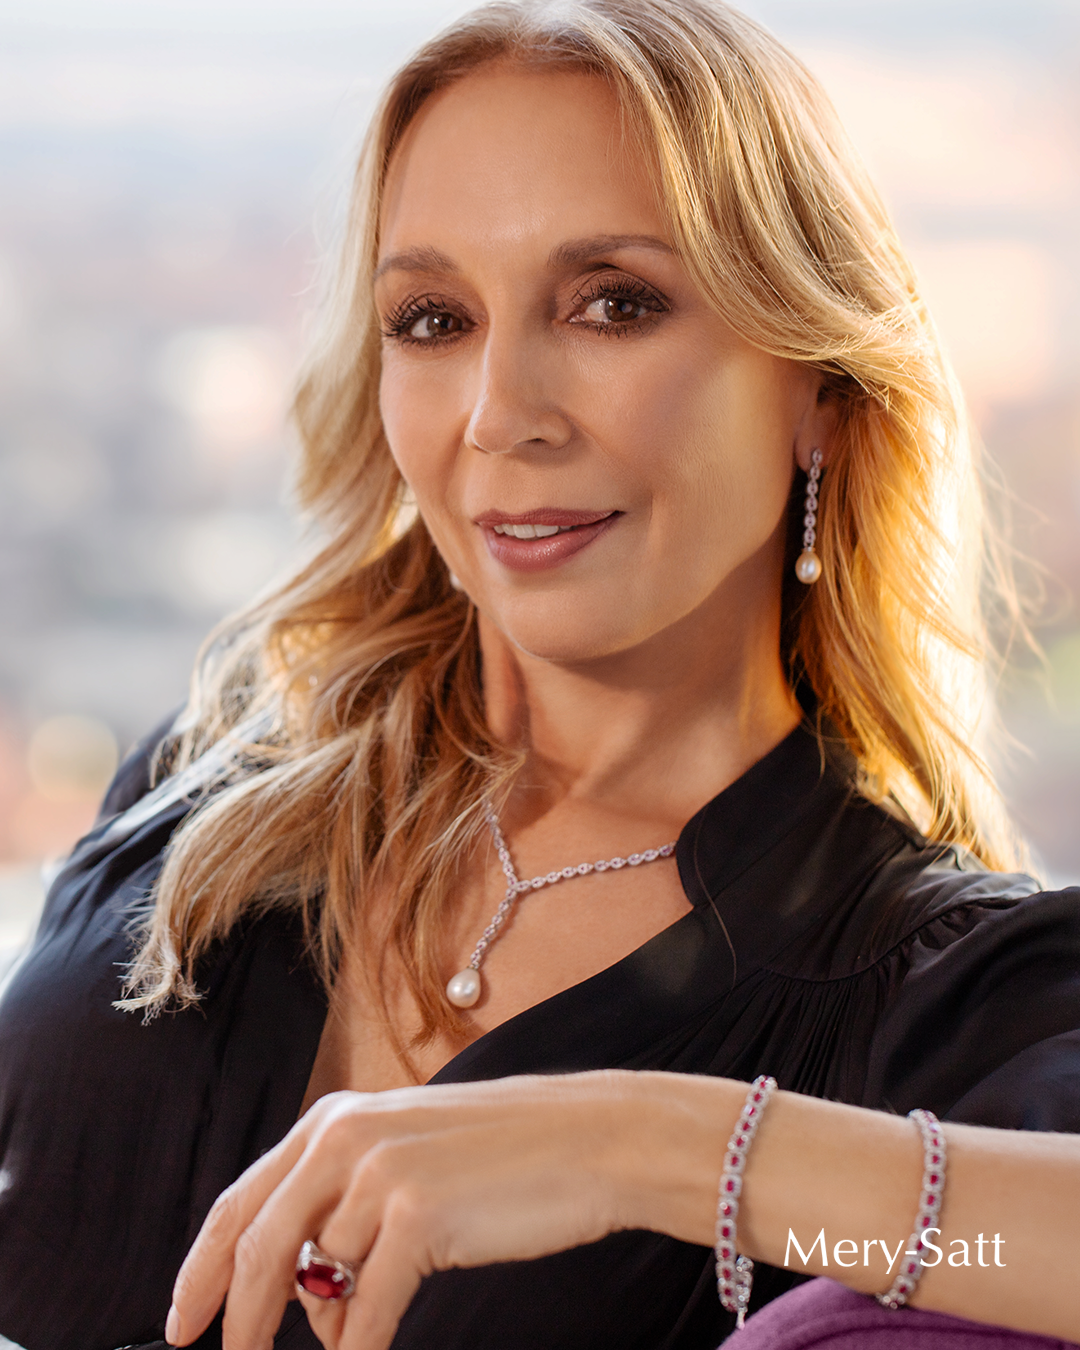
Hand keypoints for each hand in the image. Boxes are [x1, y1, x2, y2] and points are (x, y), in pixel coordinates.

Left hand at [165, 1070, 690, 1349]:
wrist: (589, 1139)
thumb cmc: (504, 1154)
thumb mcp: (407, 1154)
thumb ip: (343, 1203)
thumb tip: (304, 1295)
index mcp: (335, 1118)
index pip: (240, 1202)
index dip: (201, 1270)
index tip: (181, 1323)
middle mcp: (344, 1138)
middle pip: (257, 1251)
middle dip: (240, 1325)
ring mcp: (379, 1175)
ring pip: (320, 1289)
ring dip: (338, 1330)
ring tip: (371, 1328)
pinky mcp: (416, 1217)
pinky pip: (365, 1317)